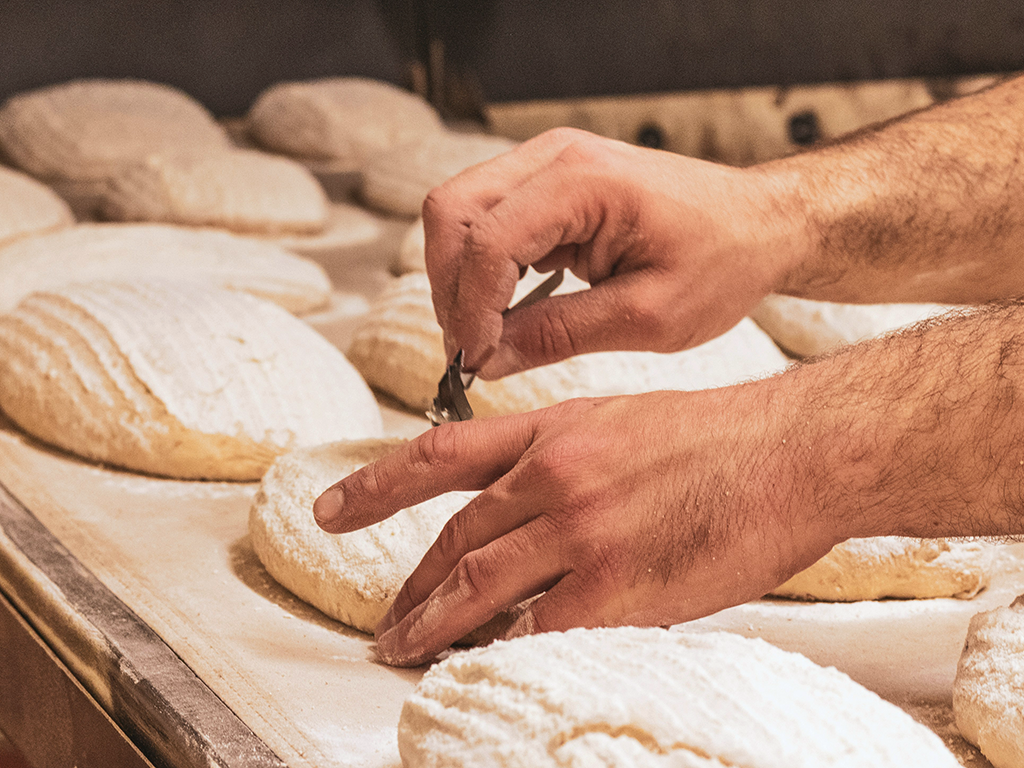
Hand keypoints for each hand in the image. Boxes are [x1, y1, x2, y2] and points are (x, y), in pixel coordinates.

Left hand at [313, 386, 844, 666]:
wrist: (791, 452)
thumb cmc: (718, 437)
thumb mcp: (620, 422)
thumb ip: (561, 461)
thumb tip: (520, 514)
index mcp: (553, 430)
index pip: (442, 454)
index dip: (378, 484)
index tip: (330, 508)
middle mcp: (555, 476)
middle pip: (455, 540)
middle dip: (409, 586)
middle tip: (382, 623)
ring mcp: (582, 531)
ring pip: (480, 588)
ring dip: (434, 625)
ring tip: (406, 652)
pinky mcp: (619, 586)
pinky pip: (539, 629)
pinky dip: (503, 649)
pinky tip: (483, 665)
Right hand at [422, 127, 807, 378]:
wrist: (759, 224)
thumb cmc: (722, 261)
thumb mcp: (648, 317)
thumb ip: (559, 335)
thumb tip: (488, 360)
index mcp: (585, 180)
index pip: (488, 241)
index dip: (470, 309)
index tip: (477, 362)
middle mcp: (554, 156)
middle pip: (450, 212)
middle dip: (449, 288)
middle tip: (471, 350)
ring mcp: (546, 161)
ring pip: (456, 212)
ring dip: (458, 277)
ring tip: (486, 335)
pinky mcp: (546, 180)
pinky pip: (484, 217)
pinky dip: (479, 266)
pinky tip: (503, 309)